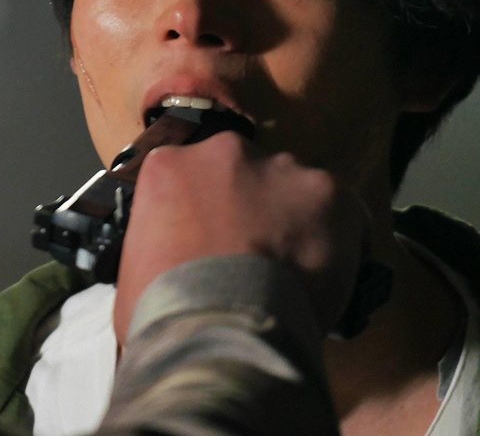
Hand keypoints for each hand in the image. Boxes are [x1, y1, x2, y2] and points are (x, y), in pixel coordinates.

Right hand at [112, 131, 368, 345]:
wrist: (220, 328)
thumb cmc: (164, 310)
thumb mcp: (136, 268)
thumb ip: (162, 243)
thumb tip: (180, 260)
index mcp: (170, 165)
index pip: (191, 178)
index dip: (205, 213)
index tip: (212, 243)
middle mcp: (226, 151)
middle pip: (245, 175)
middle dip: (251, 208)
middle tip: (253, 258)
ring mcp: (281, 168)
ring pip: (293, 190)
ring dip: (294, 221)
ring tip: (294, 272)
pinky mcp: (330, 192)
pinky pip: (343, 214)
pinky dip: (342, 242)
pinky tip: (330, 277)